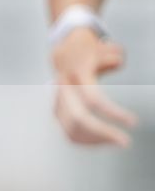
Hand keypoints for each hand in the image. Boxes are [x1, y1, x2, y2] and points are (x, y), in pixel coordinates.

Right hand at [52, 26, 135, 146]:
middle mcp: (63, 89)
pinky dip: (86, 141)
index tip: (133, 122)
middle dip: (102, 133)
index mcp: (75, 74)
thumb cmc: (89, 52)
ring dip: (95, 140)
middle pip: (78, 119)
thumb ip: (111, 55)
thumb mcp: (103, 48)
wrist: (65, 52)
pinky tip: (103, 140)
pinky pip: (69, 132)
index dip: (112, 113)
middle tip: (125, 142)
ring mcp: (57, 101)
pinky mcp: (58, 111)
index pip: (92, 99)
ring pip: (71, 129)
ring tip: (117, 141)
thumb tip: (115, 63)